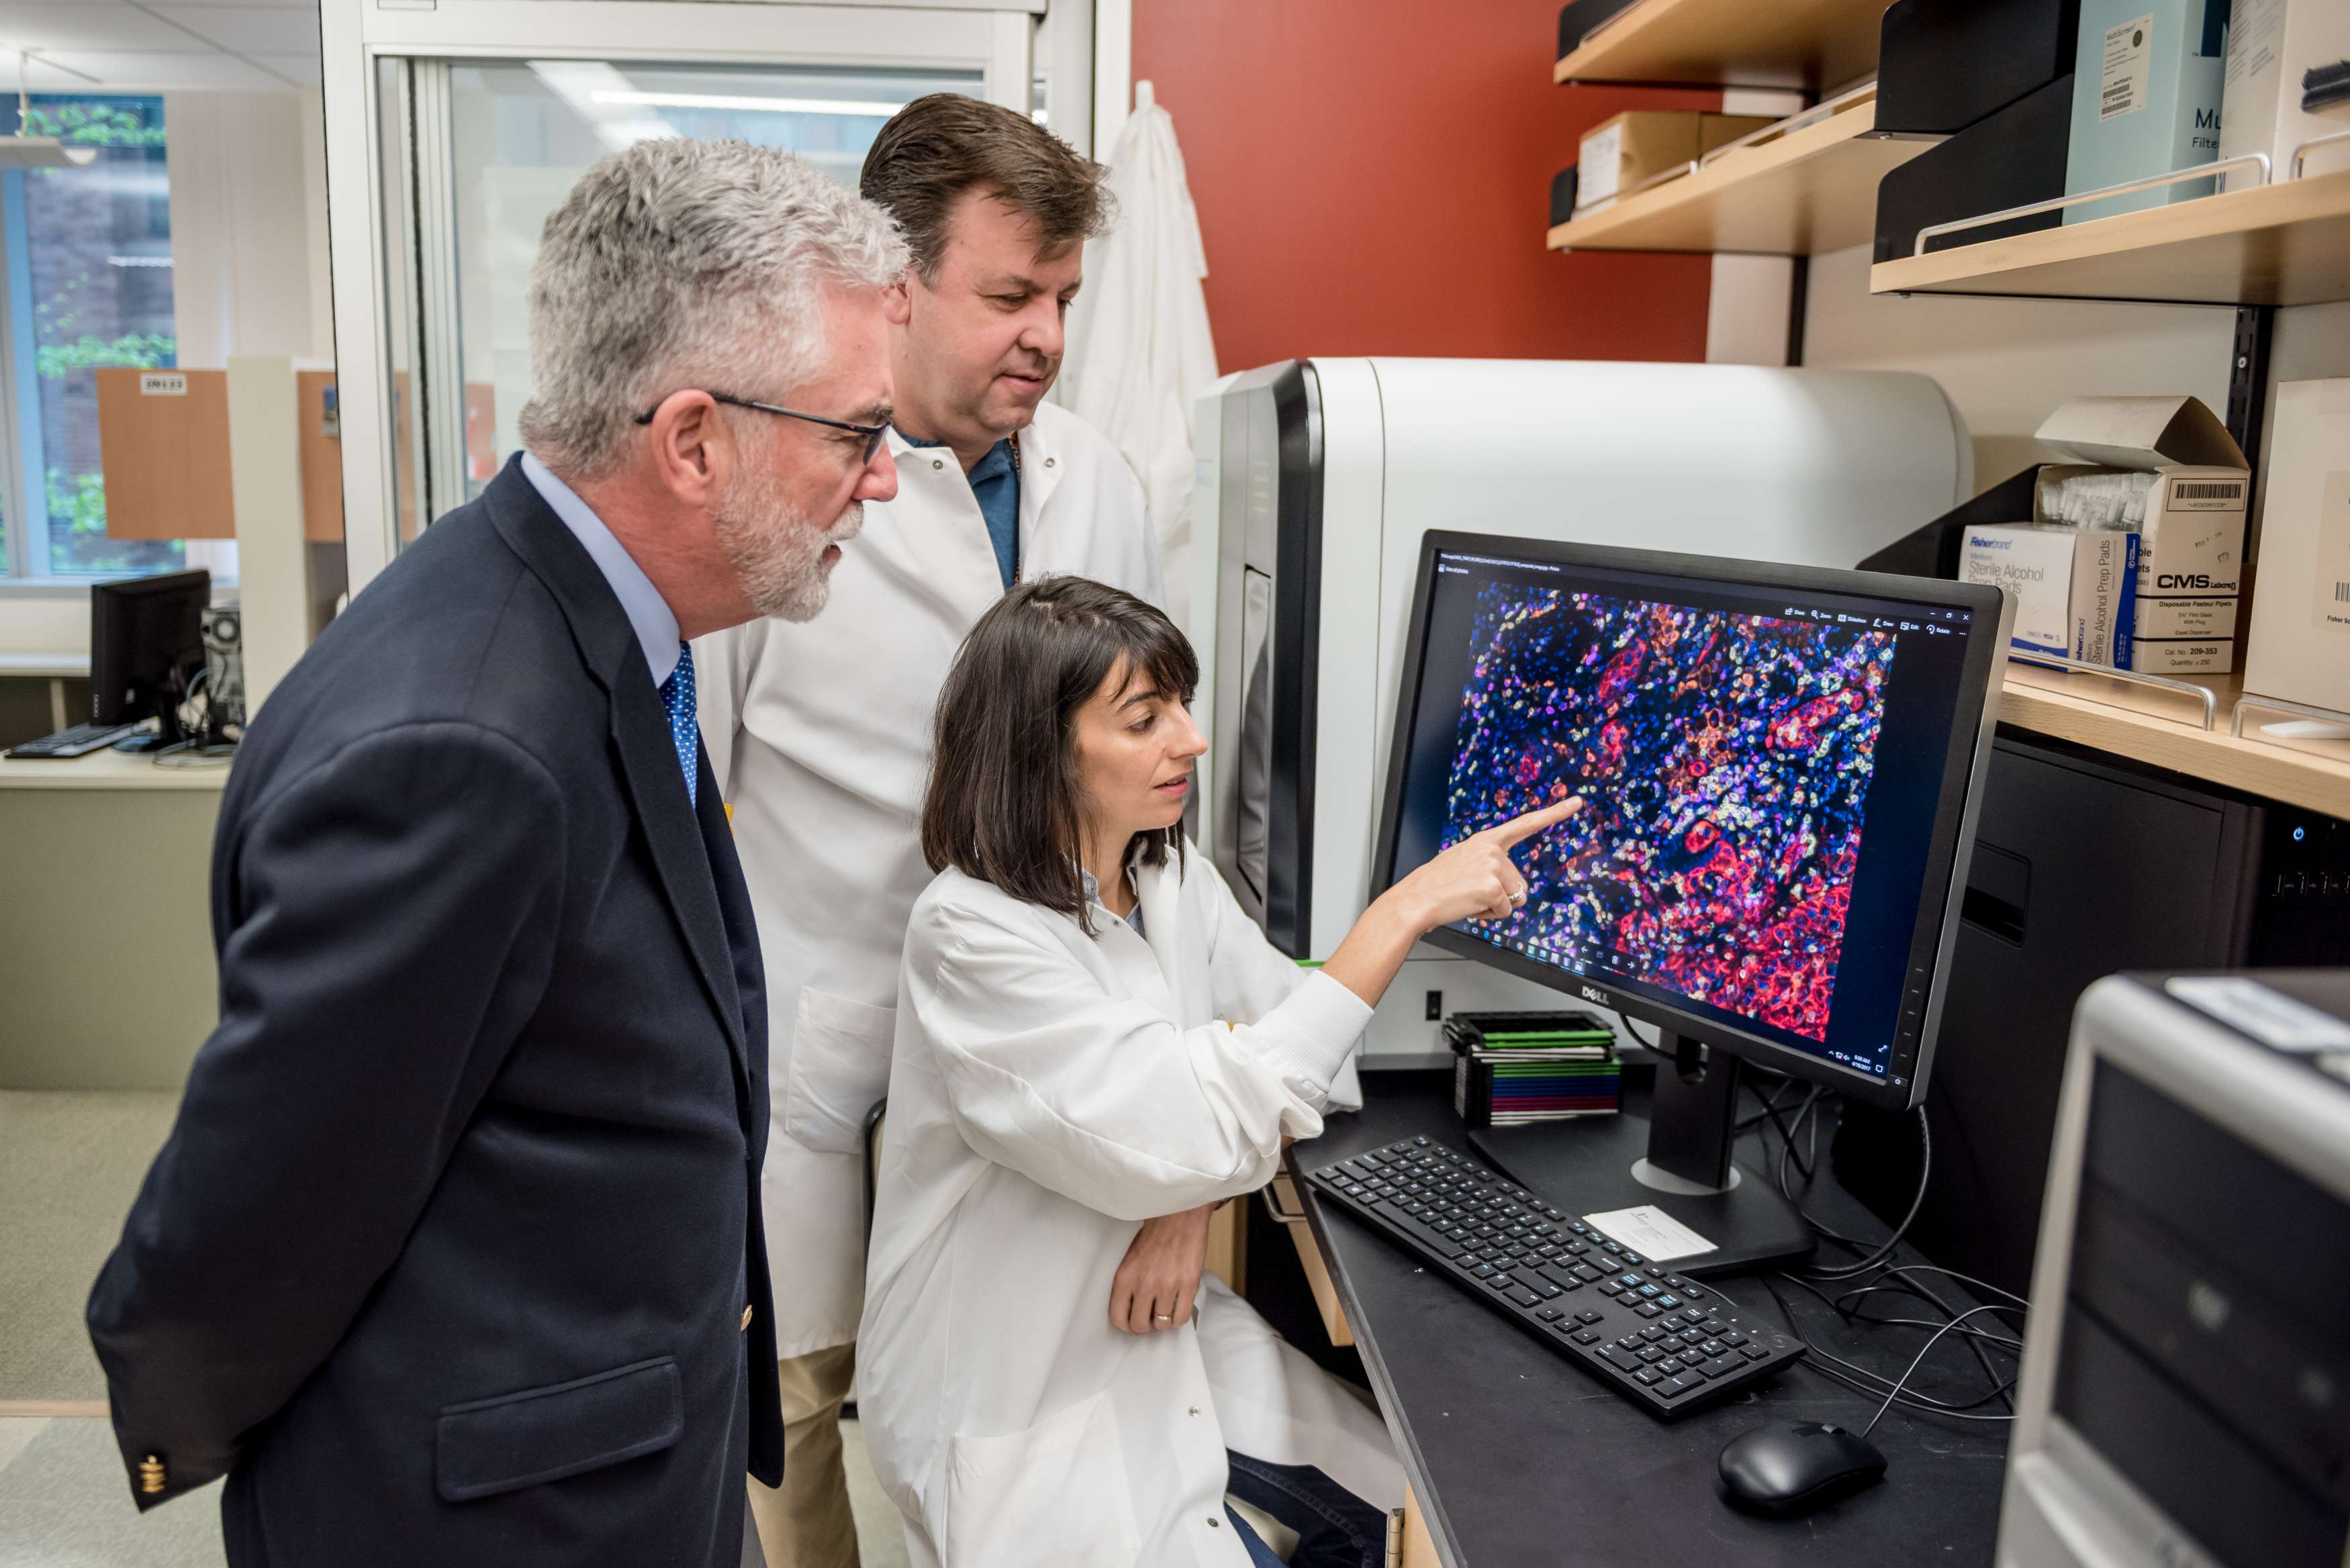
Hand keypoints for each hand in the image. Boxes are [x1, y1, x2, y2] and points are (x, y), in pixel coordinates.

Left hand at [1109, 1205, 1213, 1333]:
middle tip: (1150, 1317)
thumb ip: (1128, 1284)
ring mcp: (1167, 1286)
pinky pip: (1181, 1318)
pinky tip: (1177, 1306)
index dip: (1126, 1325)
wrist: (1178, 1215)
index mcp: (1125, 1277)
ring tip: (1165, 1308)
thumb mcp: (1129, 1258)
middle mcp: (1144, 1285)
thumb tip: (1130, 1309)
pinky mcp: (1188, 1285)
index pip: (1118, 1318)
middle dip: (1145, 1325)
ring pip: (1161, 1324)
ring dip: (1163, 1320)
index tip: (1131, 1322)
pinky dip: (1178, 1317)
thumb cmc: (1154, 1234)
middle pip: (1140, 1325)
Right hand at [1392, 795, 1581, 928]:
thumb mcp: (1462, 863)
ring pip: (1514, 898)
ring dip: (1494, 906)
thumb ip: (1486, 864)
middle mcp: (1492, 849)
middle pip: (1520, 882)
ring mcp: (1493, 866)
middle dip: (1500, 895)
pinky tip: (1469, 906)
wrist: (1415, 900)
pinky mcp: (1493, 887)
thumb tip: (1505, 886)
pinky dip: (1489, 916)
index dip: (1554, 813)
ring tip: (1468, 898)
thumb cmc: (1435, 886)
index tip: (1577, 802)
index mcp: (1485, 841)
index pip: (1525, 824)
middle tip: (1470, 893)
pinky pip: (1505, 911)